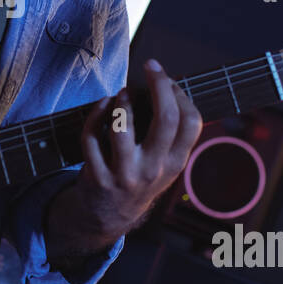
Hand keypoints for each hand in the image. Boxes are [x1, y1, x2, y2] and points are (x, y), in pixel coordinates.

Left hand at [72, 58, 201, 238]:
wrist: (107, 217)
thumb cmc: (139, 178)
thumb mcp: (164, 165)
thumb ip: (168, 135)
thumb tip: (164, 85)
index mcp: (175, 163)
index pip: (191, 122)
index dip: (181, 94)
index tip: (168, 80)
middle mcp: (154, 169)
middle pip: (165, 118)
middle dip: (159, 84)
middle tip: (151, 66)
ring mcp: (125, 174)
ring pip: (123, 126)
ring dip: (122, 101)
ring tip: (122, 94)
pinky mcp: (97, 176)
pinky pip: (91, 136)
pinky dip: (96, 114)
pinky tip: (103, 105)